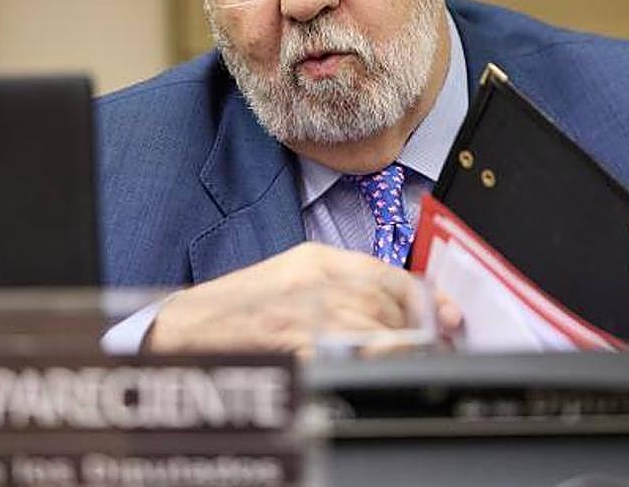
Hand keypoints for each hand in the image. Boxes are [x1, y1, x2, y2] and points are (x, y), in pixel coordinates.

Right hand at [147, 242, 461, 357]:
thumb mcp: (291, 290)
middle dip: (414, 326)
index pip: (385, 270)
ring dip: (395, 344)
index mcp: (313, 260)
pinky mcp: (282, 336)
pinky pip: (337, 347)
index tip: (451, 316)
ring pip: (367, 319)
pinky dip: (361, 359)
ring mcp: (295, 305)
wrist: (177, 332)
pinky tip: (370, 369)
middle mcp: (309, 276)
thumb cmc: (233, 314)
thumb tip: (391, 318)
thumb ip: (339, 294)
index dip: (425, 295)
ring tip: (405, 363)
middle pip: (383, 296)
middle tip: (431, 349)